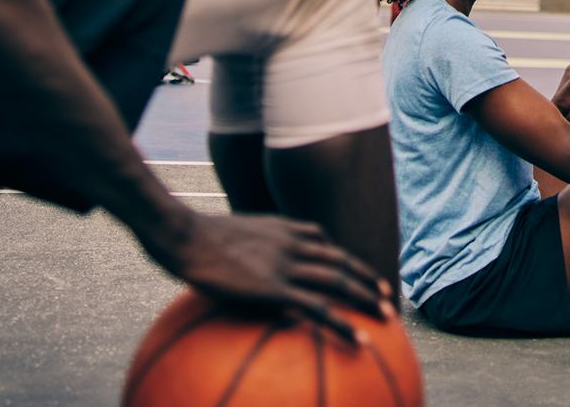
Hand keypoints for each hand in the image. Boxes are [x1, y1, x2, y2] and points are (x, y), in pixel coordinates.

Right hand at [154, 210, 392, 342]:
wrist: (183, 236)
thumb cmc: (190, 241)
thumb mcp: (224, 239)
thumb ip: (243, 254)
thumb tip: (244, 277)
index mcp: (281, 229)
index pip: (322, 240)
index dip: (343, 257)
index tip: (357, 271)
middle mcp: (292, 243)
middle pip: (338, 259)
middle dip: (365, 278)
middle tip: (385, 296)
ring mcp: (286, 264)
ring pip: (337, 280)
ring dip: (366, 298)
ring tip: (386, 316)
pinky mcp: (276, 288)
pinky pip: (318, 309)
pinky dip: (344, 324)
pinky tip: (360, 341)